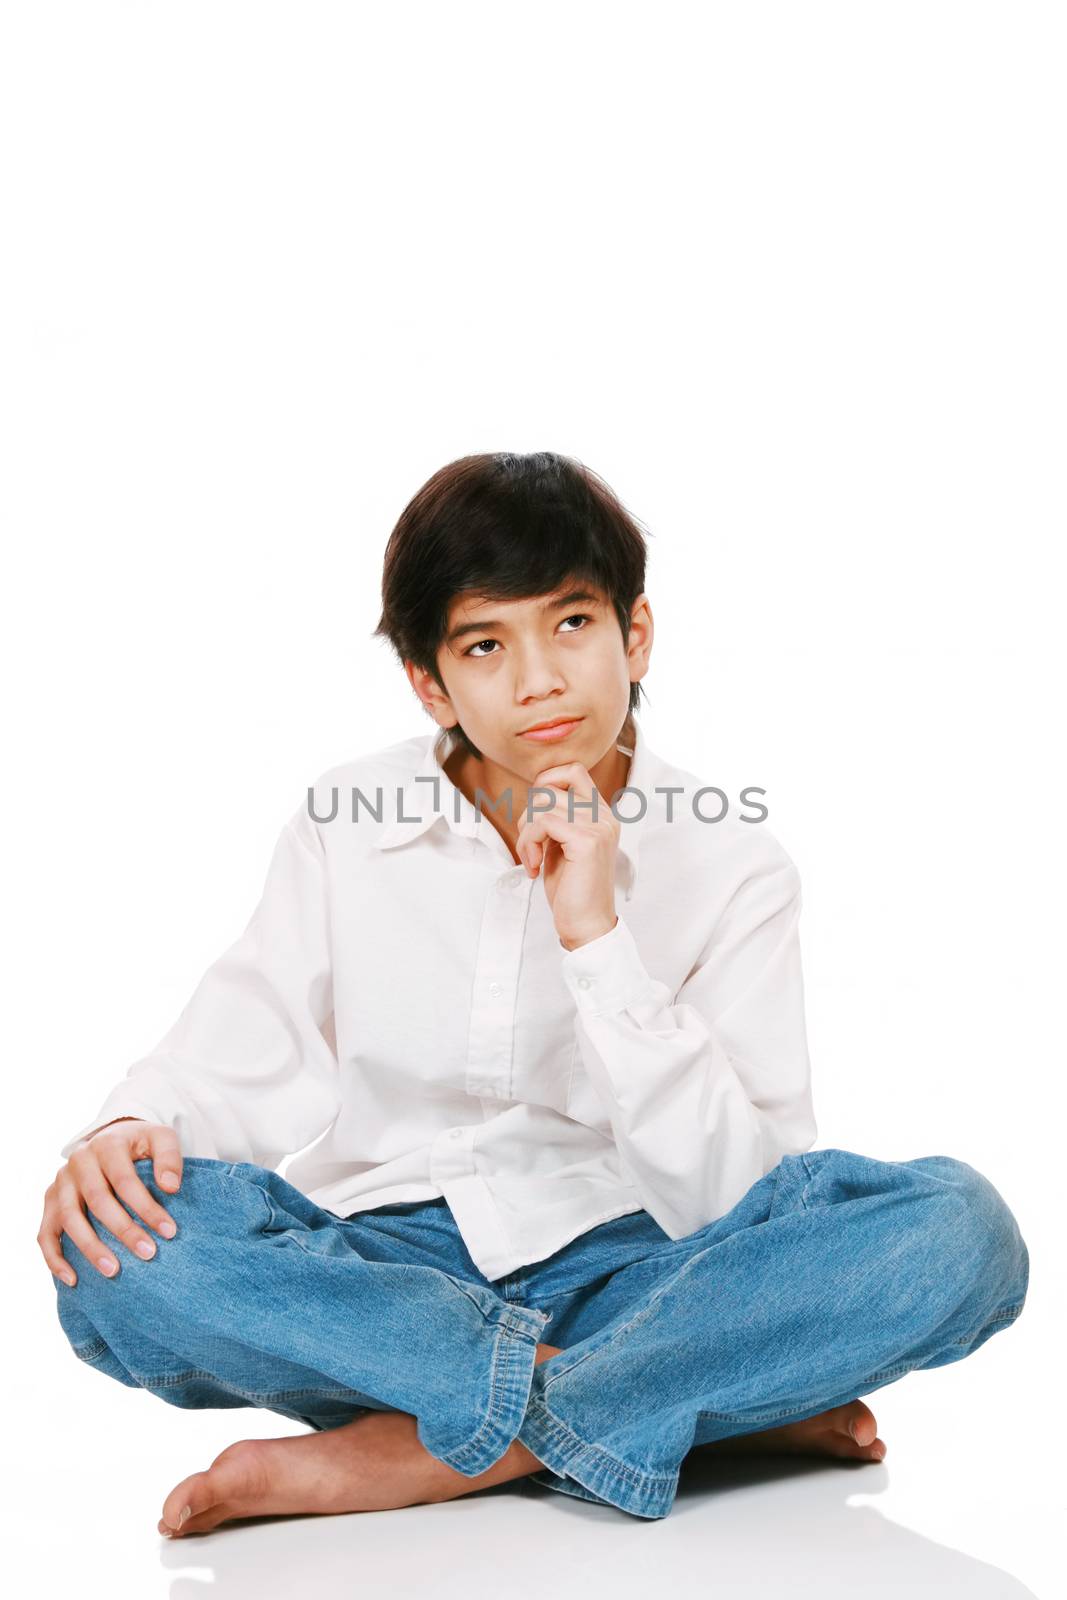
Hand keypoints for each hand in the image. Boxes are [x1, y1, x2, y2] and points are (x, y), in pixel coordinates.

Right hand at [38, 1118, 183, 1286]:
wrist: (110, 1138)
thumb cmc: (140, 1144)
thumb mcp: (160, 1139)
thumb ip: (169, 1157)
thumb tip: (170, 1187)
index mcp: (106, 1144)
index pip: (125, 1181)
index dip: (146, 1207)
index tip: (169, 1231)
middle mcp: (79, 1161)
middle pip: (98, 1201)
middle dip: (124, 1230)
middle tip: (148, 1253)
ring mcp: (60, 1182)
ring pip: (69, 1219)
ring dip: (90, 1248)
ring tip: (113, 1271)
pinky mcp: (50, 1201)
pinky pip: (45, 1233)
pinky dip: (55, 1258)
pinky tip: (73, 1279)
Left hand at [516, 760, 620, 949]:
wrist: (586, 925)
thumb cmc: (571, 889)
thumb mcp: (561, 844)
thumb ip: (555, 818)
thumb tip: (534, 794)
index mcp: (601, 814)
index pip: (573, 770)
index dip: (546, 781)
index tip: (535, 816)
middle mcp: (605, 816)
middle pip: (549, 787)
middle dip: (528, 815)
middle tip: (530, 846)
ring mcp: (598, 826)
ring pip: (541, 805)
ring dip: (525, 834)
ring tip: (531, 859)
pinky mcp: (587, 841)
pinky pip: (542, 822)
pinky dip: (528, 843)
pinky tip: (534, 866)